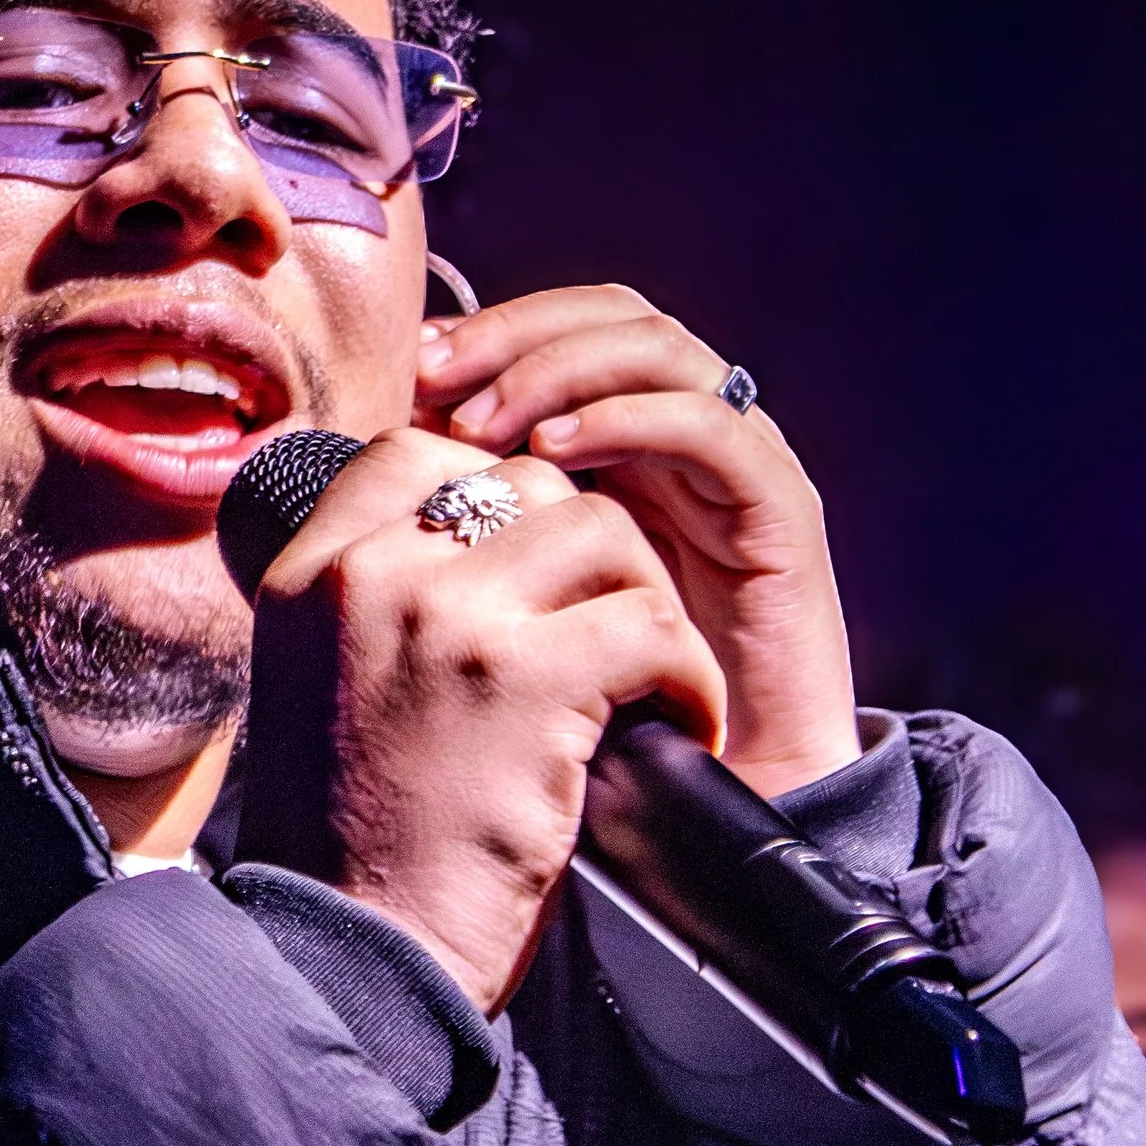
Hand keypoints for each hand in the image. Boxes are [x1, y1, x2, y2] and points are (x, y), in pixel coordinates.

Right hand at [234, 426, 728, 1017]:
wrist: (351, 960)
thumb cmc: (354, 846)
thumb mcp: (323, 685)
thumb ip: (376, 604)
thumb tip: (487, 540)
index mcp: (310, 575)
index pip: (418, 451)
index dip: (499, 492)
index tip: (539, 575)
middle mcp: (367, 575)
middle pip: (529, 484)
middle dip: (591, 559)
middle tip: (610, 643)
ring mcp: (445, 617)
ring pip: (604, 534)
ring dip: (649, 608)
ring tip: (650, 686)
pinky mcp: (525, 678)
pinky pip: (653, 625)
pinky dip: (689, 681)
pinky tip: (675, 728)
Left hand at [413, 286, 858, 799]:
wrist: (685, 828)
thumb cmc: (576, 723)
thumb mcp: (494, 611)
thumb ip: (458, 530)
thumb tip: (365, 459)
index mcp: (619, 449)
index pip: (561, 332)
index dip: (488, 331)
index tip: (414, 369)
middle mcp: (679, 443)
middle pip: (609, 316)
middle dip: (515, 334)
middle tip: (437, 371)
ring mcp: (733, 471)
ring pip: (659, 352)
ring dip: (562, 369)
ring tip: (485, 421)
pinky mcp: (779, 515)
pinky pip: (711, 428)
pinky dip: (628, 418)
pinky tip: (553, 454)